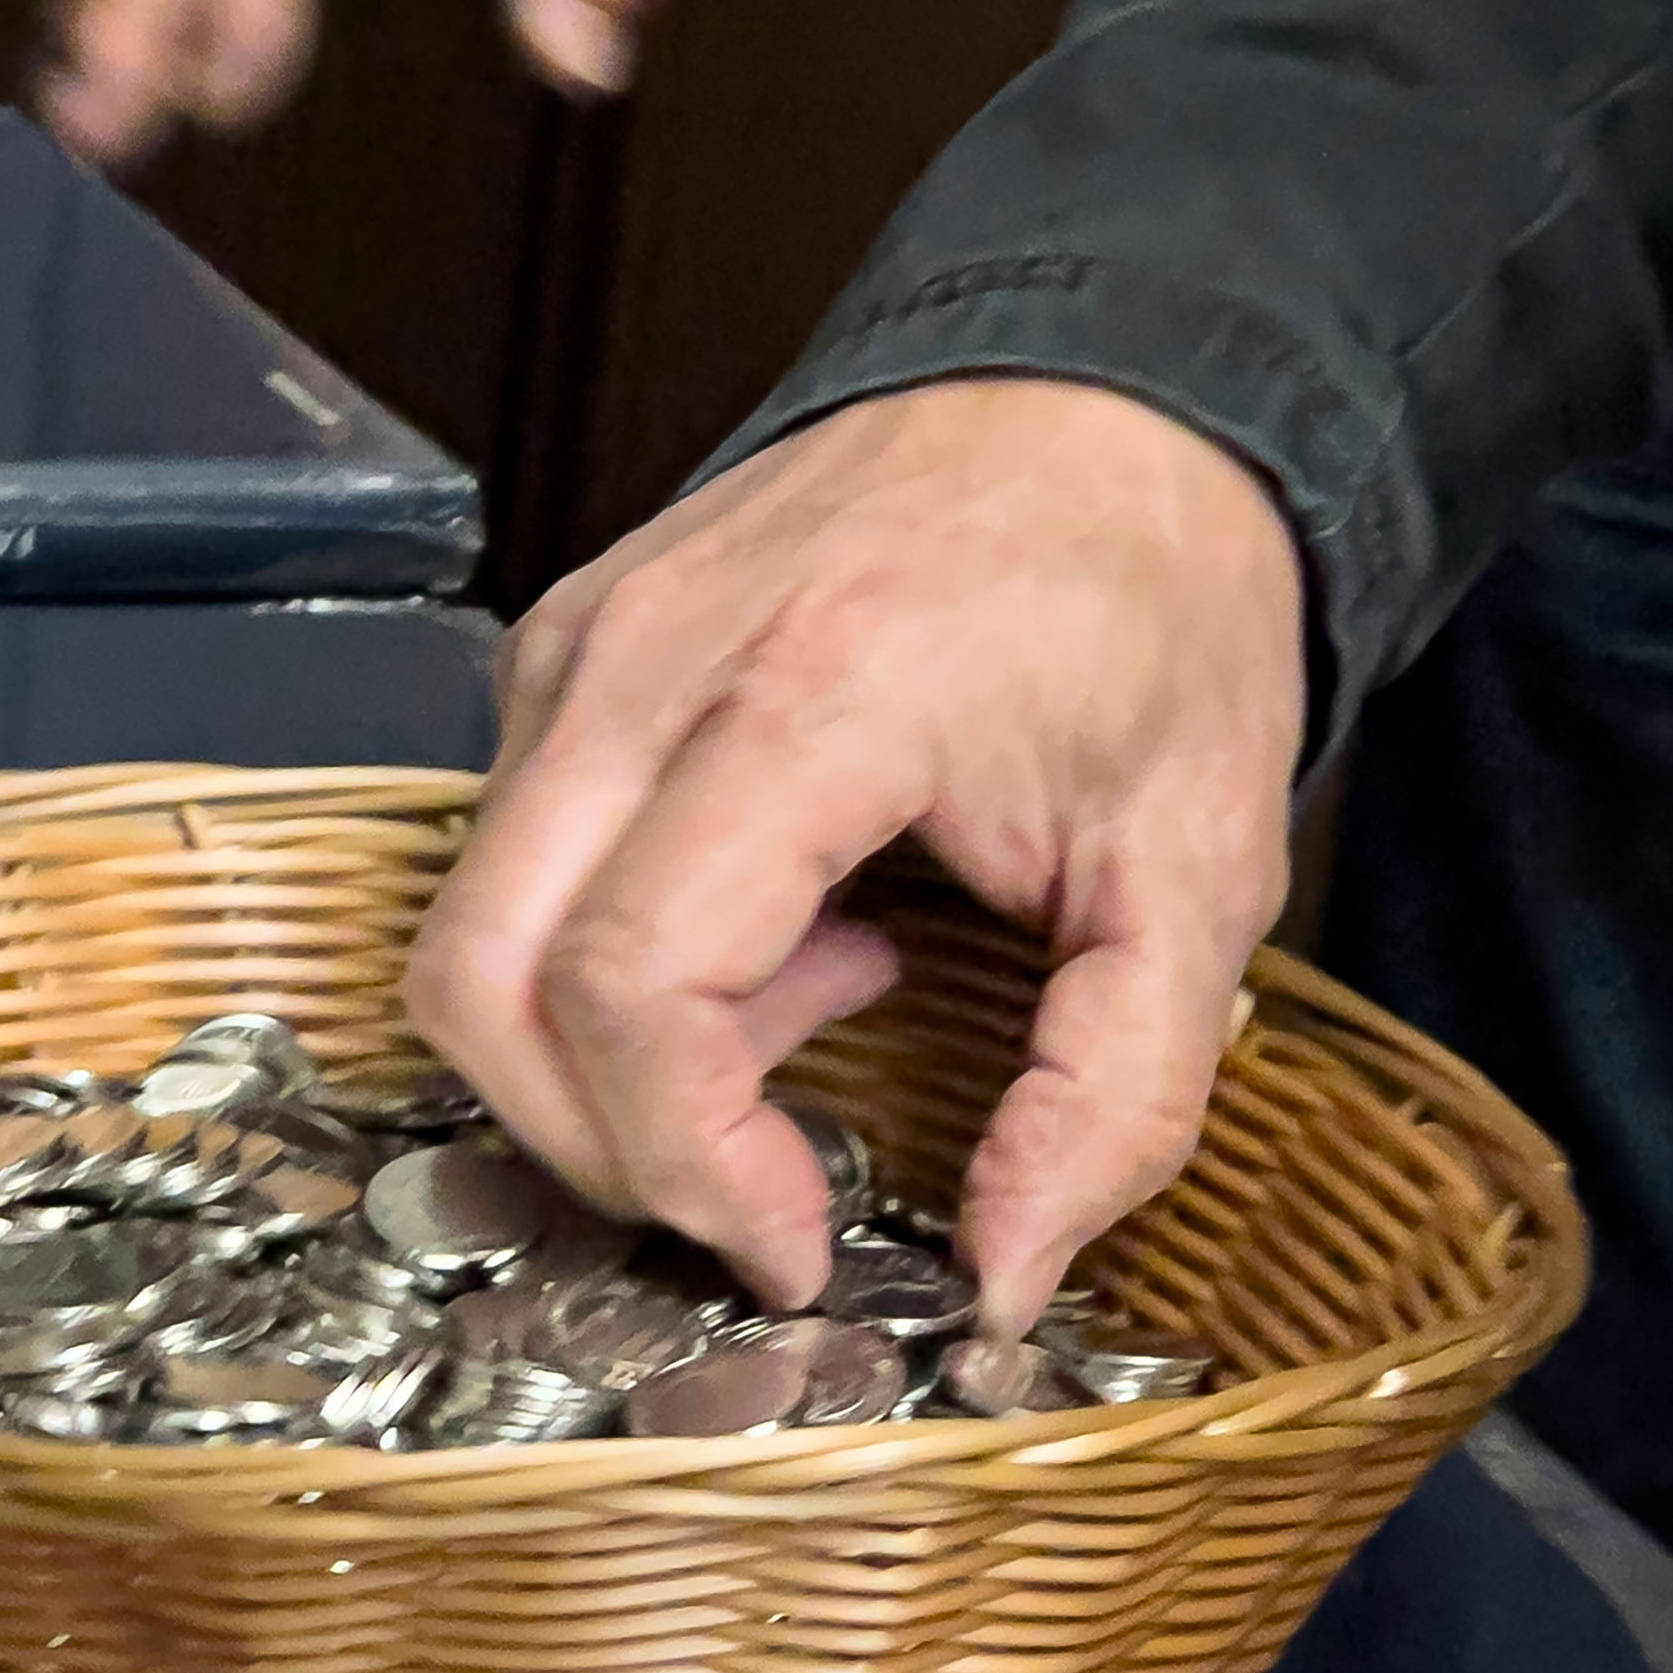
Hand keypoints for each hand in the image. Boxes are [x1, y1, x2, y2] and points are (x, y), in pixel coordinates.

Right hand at [404, 380, 1307, 1326]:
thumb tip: (1005, 1274)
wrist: (1107, 398)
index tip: (798, 1243)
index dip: (686, 1161)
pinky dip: (609, 953)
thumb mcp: (1201, 869)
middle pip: (483, 981)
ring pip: (471, 933)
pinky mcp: (560, 651)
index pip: (629, 982)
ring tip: (808, 998)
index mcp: (814, 699)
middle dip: (601, 1147)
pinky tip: (777, 919)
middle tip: (759, 1187)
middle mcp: (650, 663)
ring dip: (608, 1048)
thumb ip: (1118, 1094)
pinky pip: (506, 859)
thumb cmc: (1151, 604)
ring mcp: (581, 646)